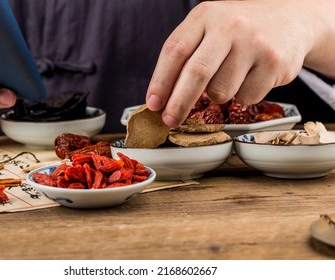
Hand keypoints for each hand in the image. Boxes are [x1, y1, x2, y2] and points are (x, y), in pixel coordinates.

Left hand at [146, 0, 328, 126]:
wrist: (291, 17)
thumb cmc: (240, 30)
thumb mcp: (210, 28)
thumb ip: (188, 54)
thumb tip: (165, 97)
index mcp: (205, 16)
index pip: (175, 50)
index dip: (160, 81)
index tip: (154, 104)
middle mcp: (230, 26)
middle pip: (196, 73)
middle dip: (179, 103)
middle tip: (170, 120)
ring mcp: (254, 43)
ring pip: (221, 91)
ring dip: (218, 95)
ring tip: (230, 76)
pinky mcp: (275, 62)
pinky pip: (246, 97)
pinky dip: (243, 96)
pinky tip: (251, 77)